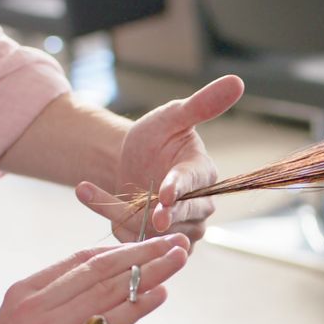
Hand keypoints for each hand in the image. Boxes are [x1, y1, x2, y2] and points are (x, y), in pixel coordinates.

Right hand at [0, 234, 189, 323]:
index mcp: (27, 294)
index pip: (83, 262)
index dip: (124, 250)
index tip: (156, 243)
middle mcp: (35, 304)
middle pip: (100, 269)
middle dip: (144, 252)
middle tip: (178, 242)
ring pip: (106, 290)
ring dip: (149, 272)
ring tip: (179, 259)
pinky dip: (134, 307)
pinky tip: (159, 294)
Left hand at [76, 75, 244, 242]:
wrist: (131, 162)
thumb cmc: (157, 136)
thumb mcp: (174, 116)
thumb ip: (203, 104)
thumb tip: (237, 81)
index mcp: (204, 174)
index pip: (195, 185)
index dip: (180, 190)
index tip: (167, 196)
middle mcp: (199, 207)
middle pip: (181, 218)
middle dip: (160, 216)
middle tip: (144, 213)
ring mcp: (181, 229)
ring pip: (154, 232)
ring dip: (121, 214)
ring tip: (86, 189)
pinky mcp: (157, 242)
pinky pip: (135, 241)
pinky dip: (110, 221)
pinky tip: (88, 195)